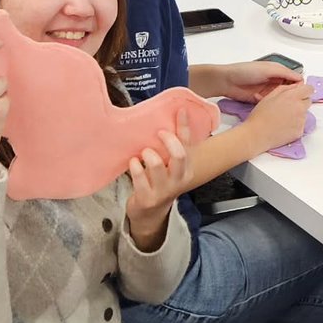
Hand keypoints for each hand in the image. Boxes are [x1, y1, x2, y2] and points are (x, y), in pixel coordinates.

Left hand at [125, 112, 193, 248]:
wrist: (151, 211)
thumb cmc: (161, 181)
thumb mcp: (171, 165)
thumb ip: (174, 145)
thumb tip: (176, 113)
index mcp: (188, 169)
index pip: (188, 144)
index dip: (184, 126)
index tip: (180, 111)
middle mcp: (179, 180)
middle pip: (179, 155)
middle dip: (168, 140)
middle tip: (159, 133)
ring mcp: (163, 190)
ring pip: (157, 165)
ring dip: (149, 154)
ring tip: (144, 152)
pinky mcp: (147, 198)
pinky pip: (139, 178)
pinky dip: (135, 166)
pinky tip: (134, 162)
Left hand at [216, 61, 302, 102]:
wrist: (227, 81)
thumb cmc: (247, 71)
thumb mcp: (269, 68)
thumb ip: (285, 73)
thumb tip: (301, 78)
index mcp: (277, 71)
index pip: (293, 78)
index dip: (298, 85)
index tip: (302, 92)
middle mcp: (274, 81)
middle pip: (288, 89)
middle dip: (290, 94)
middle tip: (292, 100)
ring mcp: (267, 91)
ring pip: (280, 97)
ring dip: (279, 100)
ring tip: (279, 102)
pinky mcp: (261, 100)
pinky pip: (270, 103)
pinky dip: (269, 103)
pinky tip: (265, 102)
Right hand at [243, 81, 312, 153]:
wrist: (257, 134)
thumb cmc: (261, 114)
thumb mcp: (270, 96)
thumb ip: (285, 88)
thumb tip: (295, 87)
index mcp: (293, 97)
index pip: (309, 89)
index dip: (304, 90)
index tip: (300, 93)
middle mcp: (300, 108)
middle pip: (308, 101)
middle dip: (301, 101)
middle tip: (288, 106)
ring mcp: (301, 121)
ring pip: (304, 114)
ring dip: (298, 114)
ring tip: (283, 118)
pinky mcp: (300, 131)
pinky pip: (301, 125)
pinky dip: (295, 125)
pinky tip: (284, 126)